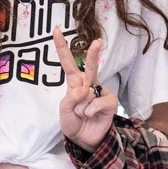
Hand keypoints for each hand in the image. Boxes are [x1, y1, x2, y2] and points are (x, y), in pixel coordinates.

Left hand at [53, 28, 117, 147]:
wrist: (84, 139)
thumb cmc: (72, 122)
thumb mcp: (64, 110)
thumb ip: (71, 98)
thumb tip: (85, 89)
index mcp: (74, 82)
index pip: (67, 62)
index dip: (61, 46)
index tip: (56, 29)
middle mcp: (88, 83)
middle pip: (90, 65)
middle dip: (93, 53)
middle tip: (97, 42)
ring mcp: (100, 91)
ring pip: (90, 91)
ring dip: (82, 107)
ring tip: (83, 114)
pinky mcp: (110, 101)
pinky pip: (99, 102)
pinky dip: (91, 111)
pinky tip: (92, 116)